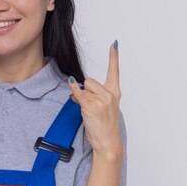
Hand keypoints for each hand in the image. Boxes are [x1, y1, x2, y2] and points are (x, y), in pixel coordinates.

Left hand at [68, 41, 122, 160]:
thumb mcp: (104, 107)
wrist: (107, 142)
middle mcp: (110, 95)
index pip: (114, 71)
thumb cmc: (105, 126)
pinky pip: (78, 94)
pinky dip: (73, 91)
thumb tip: (76, 87)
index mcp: (115, 93)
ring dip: (80, 98)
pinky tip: (71, 88)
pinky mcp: (91, 107)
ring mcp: (101, 101)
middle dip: (86, 91)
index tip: (114, 44)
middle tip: (89, 104)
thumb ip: (93, 95)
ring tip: (88, 111)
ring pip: (83, 89)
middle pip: (90, 81)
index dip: (114, 57)